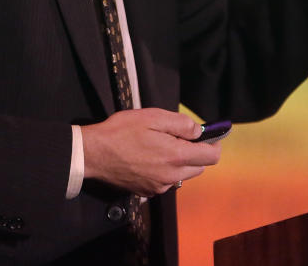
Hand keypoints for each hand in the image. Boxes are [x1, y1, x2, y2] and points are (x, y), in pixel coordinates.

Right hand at [81, 108, 221, 196]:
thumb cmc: (121, 131)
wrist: (94, 154)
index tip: (206, 135)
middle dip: (194, 152)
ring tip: (158, 147)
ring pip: (183, 176)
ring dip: (179, 163)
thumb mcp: (152, 117)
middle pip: (199, 167)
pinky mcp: (148, 192)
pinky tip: (148, 159)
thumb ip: (180, 123)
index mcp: (176, 156)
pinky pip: (167, 181)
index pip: (211, 156)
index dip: (213, 143)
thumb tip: (198, 130)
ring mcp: (160, 187)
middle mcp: (172, 176)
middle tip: (175, 137)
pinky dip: (165, 171)